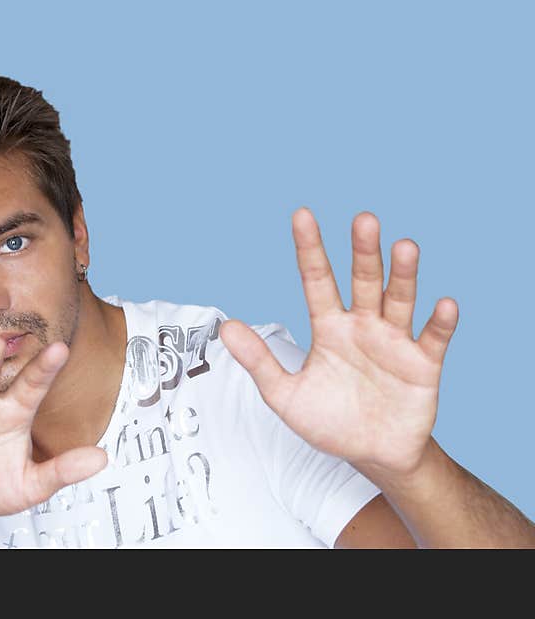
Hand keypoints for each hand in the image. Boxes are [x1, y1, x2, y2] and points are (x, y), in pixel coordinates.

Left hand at [219, 208, 458, 477]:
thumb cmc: (328, 421)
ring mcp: (394, 342)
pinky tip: (444, 304)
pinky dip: (440, 322)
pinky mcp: (423, 365)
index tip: (302, 215)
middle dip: (363, 252)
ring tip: (404, 246)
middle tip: (363, 220)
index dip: (310, 249)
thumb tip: (225, 327)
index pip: (317, 280)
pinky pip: (433, 339)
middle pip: (364, 281)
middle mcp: (363, 326)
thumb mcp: (285, 395)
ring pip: (399, 300)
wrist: (371, 454)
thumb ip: (259, 361)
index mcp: (329, 327)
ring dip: (403, 275)